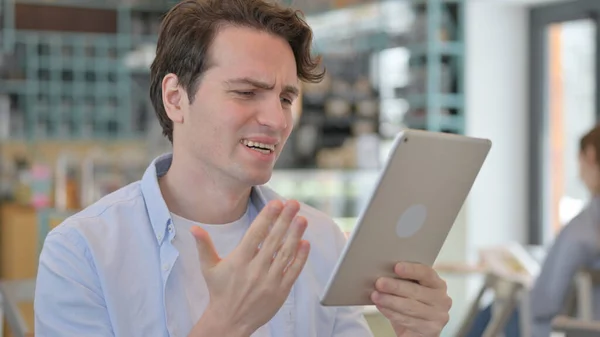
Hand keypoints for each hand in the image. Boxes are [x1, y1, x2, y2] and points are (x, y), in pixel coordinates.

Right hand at [190, 200, 309, 335]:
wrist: (230, 321)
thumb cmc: (220, 292)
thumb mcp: (209, 268)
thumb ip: (204, 246)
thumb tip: (194, 228)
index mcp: (239, 261)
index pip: (256, 234)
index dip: (267, 217)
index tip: (277, 203)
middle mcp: (255, 269)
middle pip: (273, 240)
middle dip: (285, 220)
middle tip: (294, 204)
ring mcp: (270, 280)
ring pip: (286, 253)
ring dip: (295, 235)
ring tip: (302, 219)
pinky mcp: (280, 291)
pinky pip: (293, 271)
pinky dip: (300, 257)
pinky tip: (305, 243)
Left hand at [372, 262, 451, 336]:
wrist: (416, 329)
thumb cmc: (411, 303)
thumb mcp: (411, 289)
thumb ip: (403, 280)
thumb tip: (384, 272)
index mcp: (438, 284)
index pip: (427, 273)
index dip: (412, 270)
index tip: (396, 267)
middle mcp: (442, 299)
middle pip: (416, 291)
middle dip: (395, 286)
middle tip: (379, 283)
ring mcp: (438, 316)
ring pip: (410, 307)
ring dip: (390, 301)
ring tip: (375, 296)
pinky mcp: (431, 330)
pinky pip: (407, 320)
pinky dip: (391, 313)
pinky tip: (381, 307)